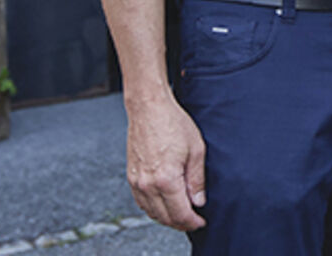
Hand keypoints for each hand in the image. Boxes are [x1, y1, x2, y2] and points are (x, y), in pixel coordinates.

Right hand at [125, 94, 207, 230]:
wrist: (149, 108)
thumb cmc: (173, 123)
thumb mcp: (196, 150)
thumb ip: (197, 180)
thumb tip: (198, 201)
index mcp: (166, 179)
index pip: (180, 213)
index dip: (193, 222)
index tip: (201, 222)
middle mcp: (147, 184)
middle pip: (165, 217)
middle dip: (181, 223)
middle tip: (194, 221)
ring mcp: (136, 181)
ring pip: (151, 212)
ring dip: (166, 218)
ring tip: (181, 214)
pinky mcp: (130, 176)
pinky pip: (141, 202)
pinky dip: (153, 209)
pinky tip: (164, 205)